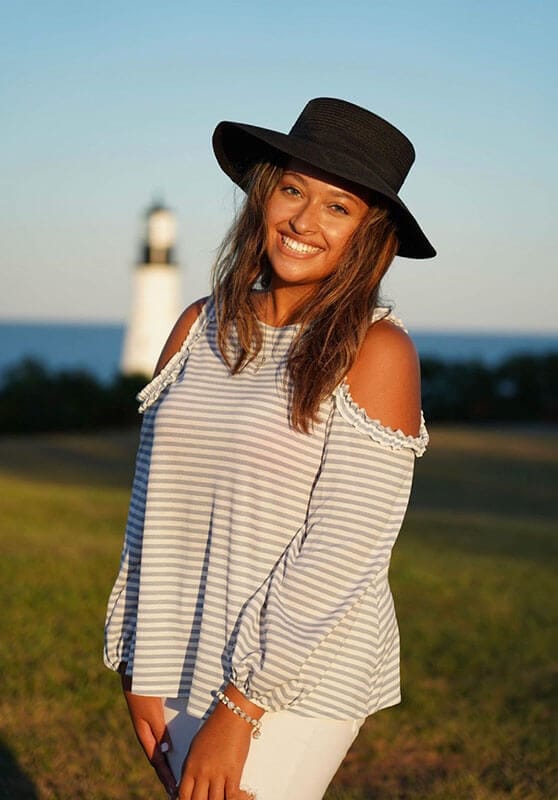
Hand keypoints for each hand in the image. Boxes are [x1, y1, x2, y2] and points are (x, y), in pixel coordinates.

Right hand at [121, 672, 177, 797]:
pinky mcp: (156, 713)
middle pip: (160, 757)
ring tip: (182, 773)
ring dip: (170, 760)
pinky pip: (164, 733)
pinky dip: (171, 744)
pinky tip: (181, 746)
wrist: (134, 669)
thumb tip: (167, 752)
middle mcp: (147, 731)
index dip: (166, 776)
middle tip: (178, 790)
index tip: (174, 791)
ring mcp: (151, 723)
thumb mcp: (151, 712)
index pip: (157, 761)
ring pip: (162, 746)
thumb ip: (159, 730)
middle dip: (169, 773)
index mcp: (144, 734)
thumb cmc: (142, 690)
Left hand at [178, 684, 263, 799]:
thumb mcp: (195, 748)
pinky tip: (235, 799)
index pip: (183, 796)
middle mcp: (202, 773)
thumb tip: (188, 784)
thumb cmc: (214, 727)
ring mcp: (218, 774)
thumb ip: (191, 767)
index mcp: (190, 766)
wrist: (231, 715)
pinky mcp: (233, 773)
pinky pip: (232, 797)